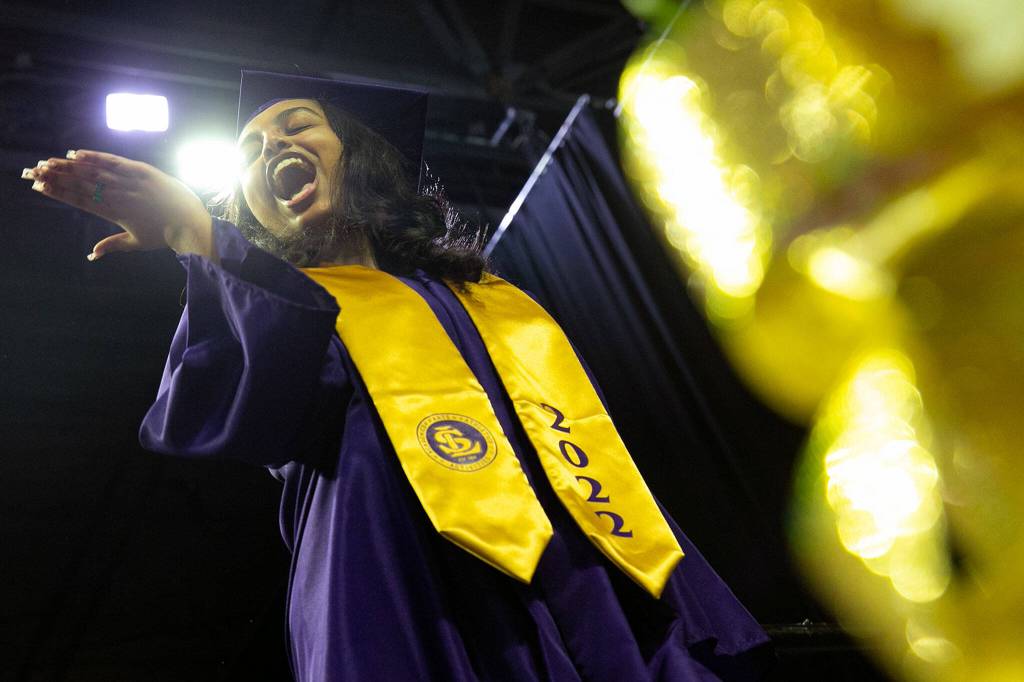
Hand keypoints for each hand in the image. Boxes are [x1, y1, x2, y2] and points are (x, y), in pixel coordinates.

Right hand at [21, 150, 215, 261]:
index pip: (81, 201)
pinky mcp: (143, 172)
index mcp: (114, 214)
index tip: (39, 187)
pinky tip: (78, 153)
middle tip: (33, 170)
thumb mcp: (137, 243)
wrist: (190, 223)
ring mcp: (130, 183)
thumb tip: (92, 255)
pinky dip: (97, 157)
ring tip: (48, 161)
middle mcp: (119, 197)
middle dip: (56, 177)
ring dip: (69, 166)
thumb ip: (112, 245)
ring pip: (94, 172)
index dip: (59, 193)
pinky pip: (116, 162)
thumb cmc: (164, 235)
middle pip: (82, 185)